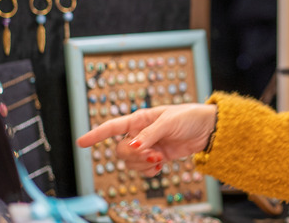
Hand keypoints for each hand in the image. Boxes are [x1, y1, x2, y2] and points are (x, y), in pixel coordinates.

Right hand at [76, 103, 216, 176]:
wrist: (207, 129)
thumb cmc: (189, 117)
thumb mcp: (169, 121)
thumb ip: (149, 135)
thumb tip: (133, 146)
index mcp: (139, 119)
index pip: (113, 127)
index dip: (96, 134)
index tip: (81, 142)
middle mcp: (140, 133)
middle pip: (121, 151)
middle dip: (134, 156)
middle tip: (153, 154)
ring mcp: (148, 147)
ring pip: (131, 163)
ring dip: (143, 164)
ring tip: (160, 158)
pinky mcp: (157, 157)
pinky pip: (143, 170)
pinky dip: (149, 171)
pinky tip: (160, 166)